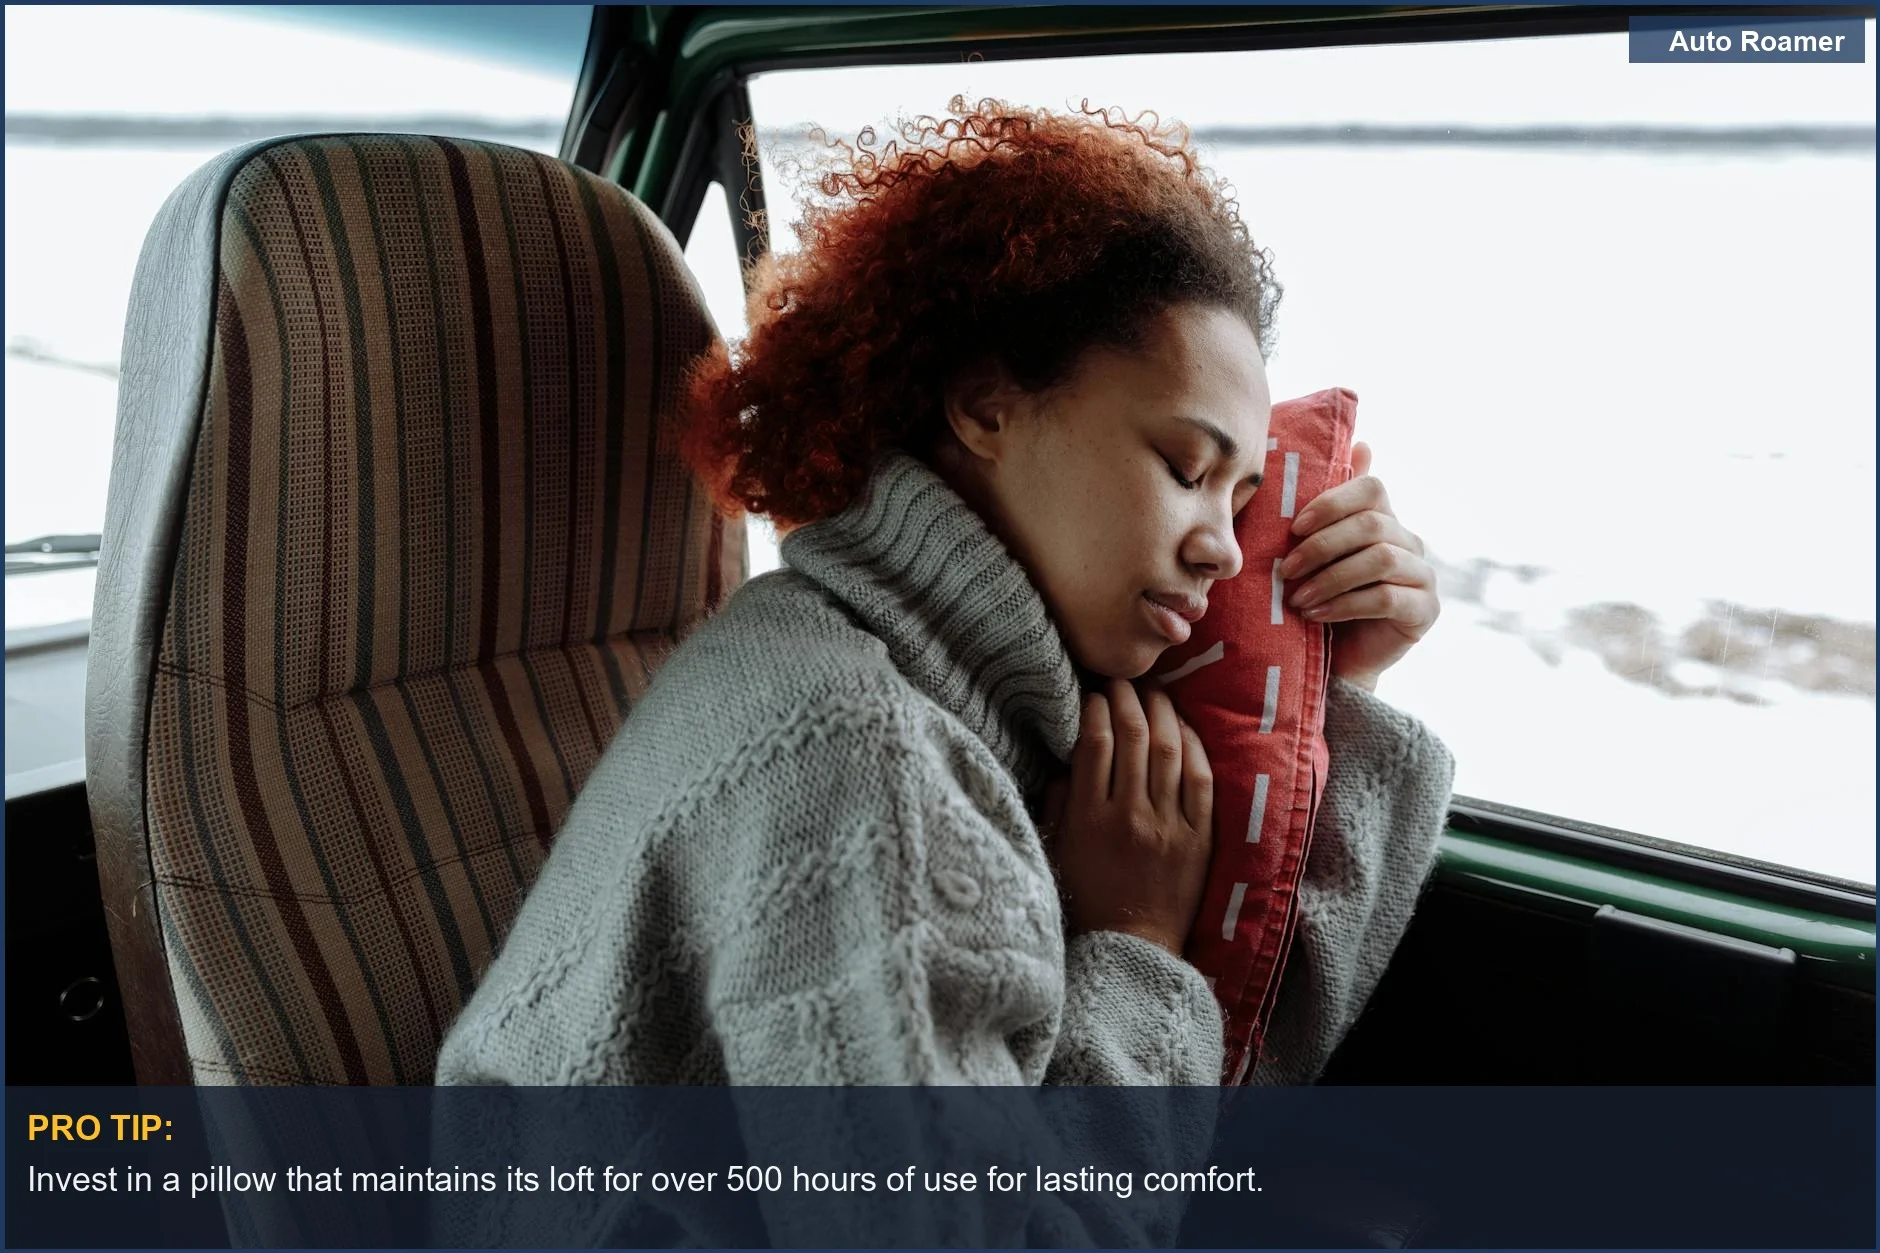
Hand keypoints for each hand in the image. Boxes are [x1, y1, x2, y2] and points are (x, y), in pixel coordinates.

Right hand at [1039, 680, 1212, 955]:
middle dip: (1127, 699)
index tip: (1093, 693)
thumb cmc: (1086, 899)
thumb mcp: (1056, 850)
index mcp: (1089, 818)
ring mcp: (1168, 826)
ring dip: (1161, 713)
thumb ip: (1059, 802)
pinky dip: (1193, 747)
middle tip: (1123, 682)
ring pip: (1169, 751)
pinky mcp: (1198, 838)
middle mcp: (1130, 816)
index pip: (1094, 743)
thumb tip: (1069, 757)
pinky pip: (1200, 781)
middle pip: (1133, 737)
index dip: (1094, 709)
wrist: (1131, 947)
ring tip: (1154, 693)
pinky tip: (1184, 728)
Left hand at [1278, 442, 1439, 690]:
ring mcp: (1423, 576)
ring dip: (1330, 578)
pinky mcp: (1425, 610)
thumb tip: (1363, 442)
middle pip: (1371, 524)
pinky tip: (1316, 615)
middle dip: (1322, 546)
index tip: (1295, 528)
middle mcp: (1411, 542)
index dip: (1332, 502)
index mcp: (1385, 519)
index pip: (1371, 488)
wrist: (1336, 661)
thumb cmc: (1320, 600)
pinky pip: (1386, 597)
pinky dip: (1344, 604)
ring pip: (1379, 559)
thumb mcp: (1315, 553)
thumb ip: (1329, 507)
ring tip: (1297, 599)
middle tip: (1286, 571)